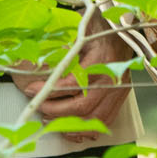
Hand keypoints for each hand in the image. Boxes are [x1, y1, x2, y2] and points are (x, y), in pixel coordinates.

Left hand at [10, 30, 134, 141]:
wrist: (124, 29)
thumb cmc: (101, 28)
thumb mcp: (81, 33)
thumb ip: (65, 49)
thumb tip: (40, 63)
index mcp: (102, 60)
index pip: (72, 83)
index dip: (49, 91)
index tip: (32, 90)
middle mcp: (112, 78)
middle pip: (81, 106)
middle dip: (55, 110)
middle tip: (39, 106)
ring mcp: (118, 89)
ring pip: (93, 118)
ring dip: (69, 123)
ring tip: (50, 119)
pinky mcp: (121, 96)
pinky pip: (105, 120)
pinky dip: (86, 128)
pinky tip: (71, 128)